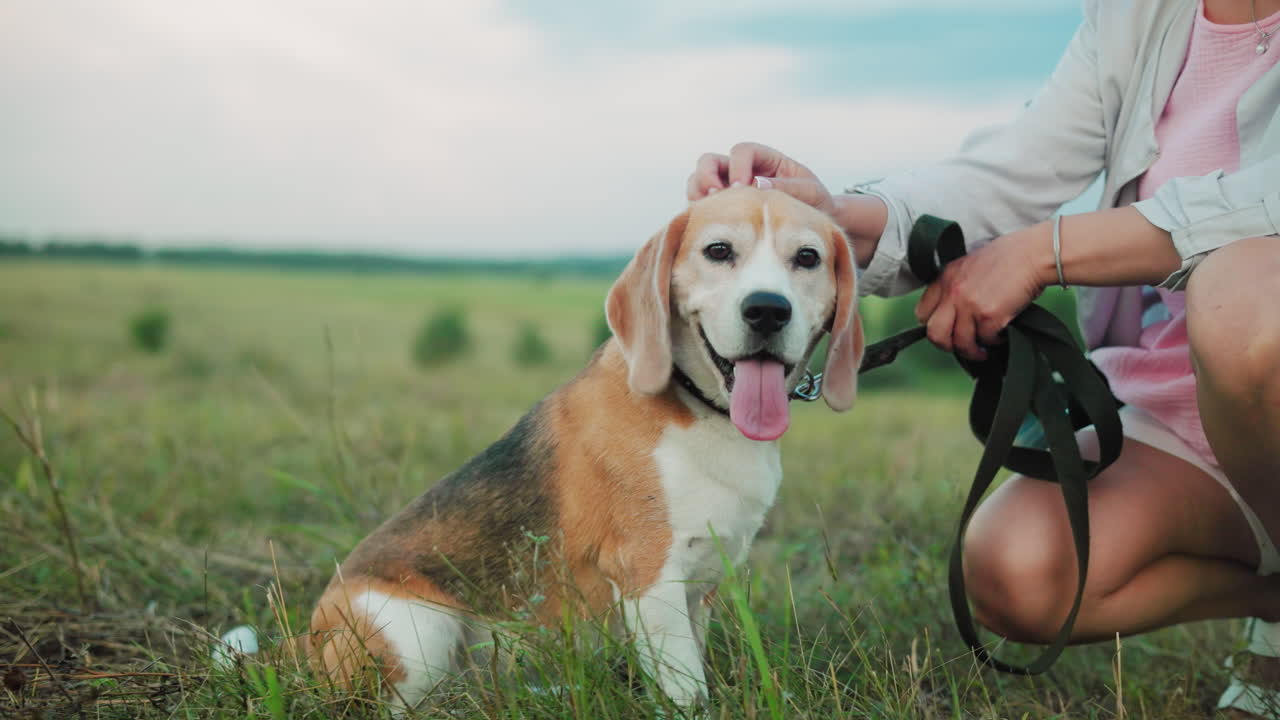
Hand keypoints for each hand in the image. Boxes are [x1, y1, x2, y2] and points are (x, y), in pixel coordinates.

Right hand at [687, 142, 834, 213]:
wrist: (815, 222)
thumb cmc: (815, 202)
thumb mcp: (810, 192)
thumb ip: (787, 186)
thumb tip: (757, 184)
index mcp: (764, 159)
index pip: (742, 151)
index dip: (738, 166)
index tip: (743, 188)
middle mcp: (741, 170)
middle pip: (710, 161)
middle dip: (707, 176)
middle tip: (715, 196)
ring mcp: (728, 189)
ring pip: (698, 181)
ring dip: (698, 193)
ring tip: (707, 210)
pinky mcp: (722, 209)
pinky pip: (701, 205)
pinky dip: (699, 211)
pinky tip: (707, 224)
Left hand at [914, 223, 1053, 360]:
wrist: (1032, 254)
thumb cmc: (1008, 258)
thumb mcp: (969, 265)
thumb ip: (956, 286)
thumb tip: (953, 313)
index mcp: (945, 278)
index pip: (922, 312)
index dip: (933, 325)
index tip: (946, 330)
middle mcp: (952, 292)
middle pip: (934, 333)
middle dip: (946, 345)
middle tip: (960, 346)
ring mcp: (969, 305)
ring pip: (959, 343)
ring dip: (972, 350)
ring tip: (983, 348)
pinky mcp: (988, 315)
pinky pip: (985, 340)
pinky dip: (994, 341)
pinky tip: (1001, 334)